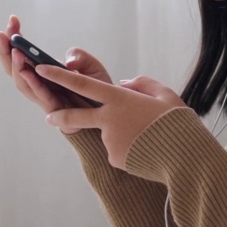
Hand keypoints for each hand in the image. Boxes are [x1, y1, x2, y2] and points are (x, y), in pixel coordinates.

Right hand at [0, 15, 111, 133]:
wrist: (108, 113)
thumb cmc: (95, 90)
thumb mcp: (91, 66)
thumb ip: (80, 57)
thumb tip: (68, 60)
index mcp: (44, 71)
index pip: (22, 54)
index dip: (15, 38)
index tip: (12, 20)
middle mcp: (40, 83)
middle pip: (14, 68)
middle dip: (5, 51)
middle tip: (1, 35)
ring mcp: (44, 96)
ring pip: (22, 83)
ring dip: (16, 67)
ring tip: (15, 52)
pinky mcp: (54, 109)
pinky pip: (40, 95)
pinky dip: (32, 83)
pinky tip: (26, 71)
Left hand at [37, 67, 185, 168]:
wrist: (185, 157)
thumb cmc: (177, 122)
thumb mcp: (164, 94)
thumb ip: (142, 84)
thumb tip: (124, 84)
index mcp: (119, 99)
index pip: (82, 84)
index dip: (59, 75)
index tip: (41, 68)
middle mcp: (108, 119)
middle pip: (75, 116)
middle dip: (60, 115)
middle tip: (49, 116)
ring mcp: (109, 140)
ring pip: (108, 135)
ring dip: (122, 136)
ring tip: (148, 139)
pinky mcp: (114, 158)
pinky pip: (117, 151)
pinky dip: (128, 150)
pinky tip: (146, 151)